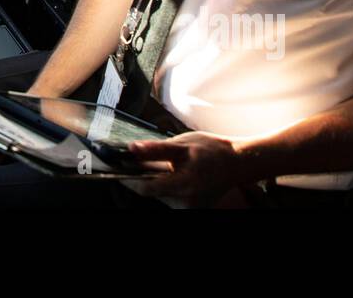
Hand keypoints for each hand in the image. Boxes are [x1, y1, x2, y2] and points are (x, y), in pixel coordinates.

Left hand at [117, 132, 253, 205]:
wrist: (238, 163)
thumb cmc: (212, 151)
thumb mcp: (183, 144)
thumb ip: (156, 149)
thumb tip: (131, 149)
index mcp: (184, 186)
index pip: (145, 189)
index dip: (128, 178)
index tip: (115, 166)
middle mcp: (186, 203)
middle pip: (151, 192)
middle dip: (141, 176)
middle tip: (134, 159)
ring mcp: (189, 207)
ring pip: (159, 194)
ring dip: (153, 180)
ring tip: (162, 163)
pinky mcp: (191, 207)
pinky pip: (169, 195)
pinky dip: (164, 184)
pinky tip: (170, 171)